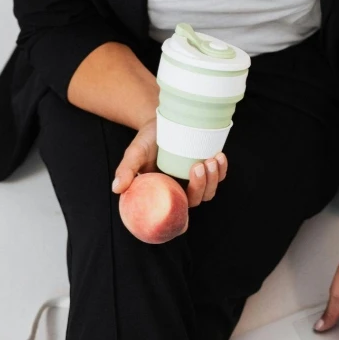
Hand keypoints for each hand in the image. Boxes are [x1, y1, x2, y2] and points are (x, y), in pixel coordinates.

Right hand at [111, 116, 228, 205]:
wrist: (160, 120)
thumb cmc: (146, 140)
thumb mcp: (135, 153)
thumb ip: (126, 170)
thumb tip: (116, 188)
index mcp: (164, 194)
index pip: (176, 213)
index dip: (182, 220)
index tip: (186, 210)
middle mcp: (181, 190)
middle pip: (196, 200)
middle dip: (202, 186)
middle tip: (198, 166)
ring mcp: (195, 180)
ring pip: (210, 190)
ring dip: (214, 178)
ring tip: (211, 160)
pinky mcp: (206, 168)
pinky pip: (218, 175)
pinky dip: (222, 169)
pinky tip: (219, 156)